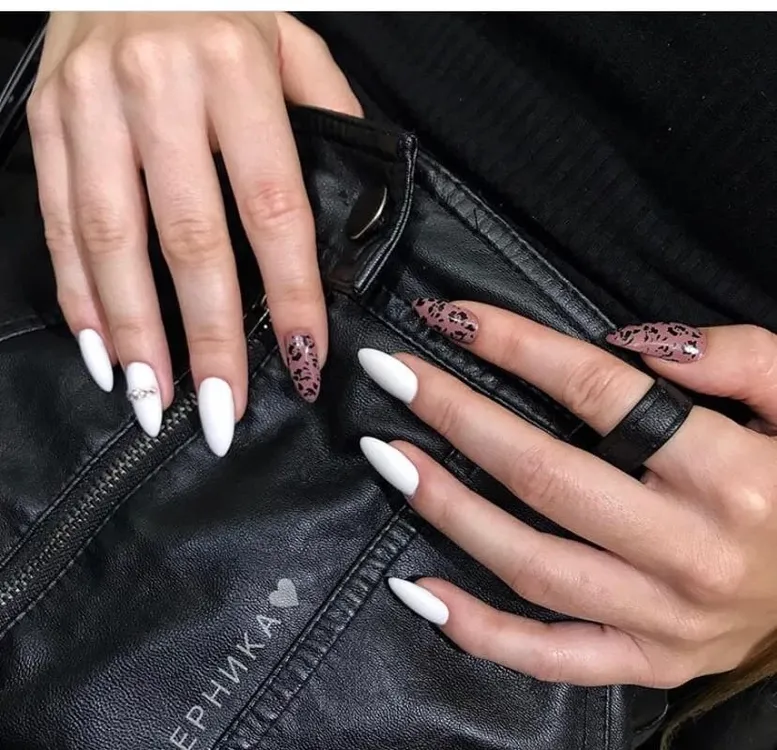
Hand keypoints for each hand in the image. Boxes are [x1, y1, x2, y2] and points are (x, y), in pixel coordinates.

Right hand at [28, 12, 361, 453]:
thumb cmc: (218, 4)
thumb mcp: (289, 40)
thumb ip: (327, 114)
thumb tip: (359, 202)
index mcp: (235, 71)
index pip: (273, 207)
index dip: (291, 294)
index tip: (302, 358)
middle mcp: (157, 88)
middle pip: (190, 240)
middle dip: (206, 337)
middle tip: (220, 412)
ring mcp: (91, 105)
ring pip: (113, 242)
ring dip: (136, 333)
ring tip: (156, 401)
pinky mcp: (46, 120)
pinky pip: (59, 223)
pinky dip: (80, 296)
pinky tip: (103, 349)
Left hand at [358, 300, 776, 688]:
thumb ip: (737, 359)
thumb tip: (634, 343)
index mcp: (730, 475)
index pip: (598, 391)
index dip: (515, 346)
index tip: (452, 319)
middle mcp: (691, 551)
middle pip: (544, 475)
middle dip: (456, 416)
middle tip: (394, 376)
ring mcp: (665, 618)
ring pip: (530, 563)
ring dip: (447, 509)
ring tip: (390, 461)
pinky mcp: (649, 661)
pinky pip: (551, 656)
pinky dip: (479, 631)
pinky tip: (420, 592)